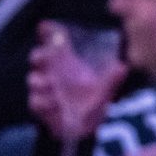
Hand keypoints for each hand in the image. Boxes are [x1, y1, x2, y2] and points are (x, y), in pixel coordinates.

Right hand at [28, 21, 126, 138]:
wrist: (88, 127)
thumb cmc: (95, 99)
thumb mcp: (106, 86)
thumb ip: (112, 76)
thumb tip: (122, 67)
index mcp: (65, 61)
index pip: (51, 41)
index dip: (47, 33)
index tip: (45, 28)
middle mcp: (51, 72)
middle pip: (36, 57)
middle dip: (40, 57)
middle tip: (48, 59)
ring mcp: (44, 89)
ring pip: (33, 79)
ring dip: (43, 82)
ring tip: (55, 87)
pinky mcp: (40, 107)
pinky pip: (35, 101)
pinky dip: (45, 102)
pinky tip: (56, 104)